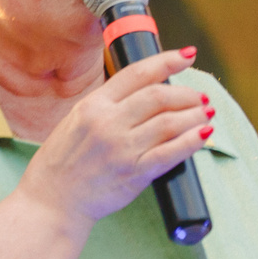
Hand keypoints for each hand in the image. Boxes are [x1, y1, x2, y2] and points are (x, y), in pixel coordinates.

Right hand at [16, 48, 211, 222]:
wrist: (51, 202)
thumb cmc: (62, 163)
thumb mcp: (76, 120)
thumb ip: (107, 106)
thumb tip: (146, 92)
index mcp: (93, 105)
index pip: (137, 73)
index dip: (167, 61)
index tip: (188, 56)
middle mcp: (107, 123)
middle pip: (159, 96)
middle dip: (187, 94)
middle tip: (200, 97)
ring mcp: (121, 149)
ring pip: (169, 122)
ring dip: (195, 115)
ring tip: (206, 113)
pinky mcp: (133, 174)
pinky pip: (171, 152)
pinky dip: (192, 141)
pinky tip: (204, 134)